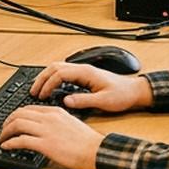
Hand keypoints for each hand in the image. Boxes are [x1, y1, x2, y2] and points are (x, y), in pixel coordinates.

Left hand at [0, 105, 101, 168]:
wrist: (98, 151)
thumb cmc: (88, 142)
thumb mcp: (71, 123)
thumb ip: (56, 122)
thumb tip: (45, 129)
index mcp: (55, 112)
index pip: (29, 108)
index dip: (16, 115)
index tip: (11, 122)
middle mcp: (49, 118)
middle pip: (19, 114)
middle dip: (7, 121)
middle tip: (3, 129)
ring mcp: (46, 131)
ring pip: (17, 124)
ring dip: (5, 131)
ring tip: (2, 138)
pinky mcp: (46, 145)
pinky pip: (21, 140)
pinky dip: (10, 143)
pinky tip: (6, 146)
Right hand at [29, 62, 153, 113]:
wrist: (135, 91)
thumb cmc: (122, 96)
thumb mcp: (104, 102)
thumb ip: (84, 101)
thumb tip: (65, 101)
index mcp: (86, 73)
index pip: (59, 73)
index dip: (48, 84)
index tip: (41, 95)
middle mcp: (83, 69)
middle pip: (54, 67)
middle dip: (41, 78)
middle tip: (33, 92)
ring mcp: (83, 71)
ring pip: (57, 68)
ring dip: (46, 77)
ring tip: (38, 90)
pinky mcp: (84, 75)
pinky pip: (63, 72)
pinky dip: (53, 78)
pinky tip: (50, 87)